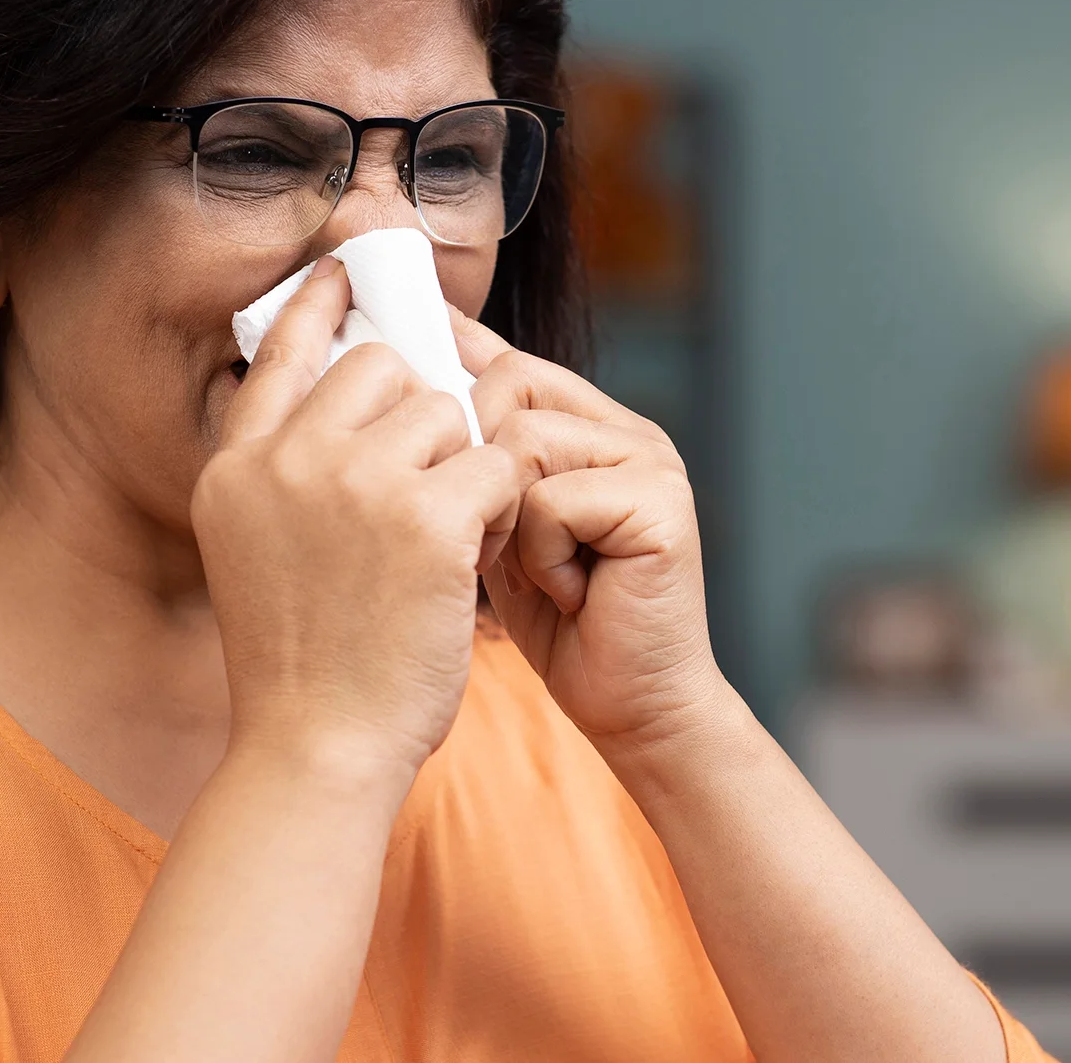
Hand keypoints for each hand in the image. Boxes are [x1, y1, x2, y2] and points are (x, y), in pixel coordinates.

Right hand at [192, 261, 524, 782]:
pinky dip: (498, 512)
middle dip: (422, 420)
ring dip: (464, 467)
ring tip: (445, 542)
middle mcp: (286, 460)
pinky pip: (493, 468)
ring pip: (448, 413)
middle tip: (424, 496)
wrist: (316, 750)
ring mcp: (354, 482)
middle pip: (384, 370)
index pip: (284, 351)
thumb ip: (285, 475)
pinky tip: (471, 564)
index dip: (319, 304)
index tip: (344, 269)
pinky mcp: (425, 517)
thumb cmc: (302, 668)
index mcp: (235, 468)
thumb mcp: (256, 552)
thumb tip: (349, 401)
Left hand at [452, 311, 729, 751]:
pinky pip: (553, 499)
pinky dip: (543, 557)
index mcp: (592, 425)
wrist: (631, 707)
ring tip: (539, 574)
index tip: (414, 434)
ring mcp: (651, 460)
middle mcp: (626, 430)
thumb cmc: (558, 624)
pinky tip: (572, 594)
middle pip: (507, 385)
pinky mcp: (661, 503)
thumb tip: (409, 384)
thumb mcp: (498, 527)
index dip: (452, 389)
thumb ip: (477, 461)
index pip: (507, 362)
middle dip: (474, 468)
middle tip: (496, 544)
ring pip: (523, 441)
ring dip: (509, 523)